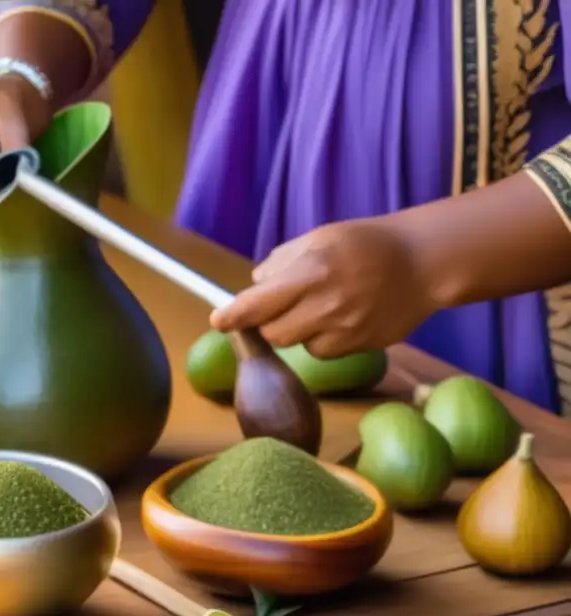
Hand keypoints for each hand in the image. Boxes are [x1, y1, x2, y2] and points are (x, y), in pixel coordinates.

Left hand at [209, 219, 438, 357]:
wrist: (425, 262)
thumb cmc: (366, 244)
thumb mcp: (320, 238)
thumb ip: (282, 262)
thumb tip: (254, 285)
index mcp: (312, 272)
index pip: (259, 304)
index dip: (234, 316)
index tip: (217, 321)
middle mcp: (326, 305)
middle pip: (273, 333)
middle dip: (268, 323)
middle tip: (280, 304)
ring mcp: (345, 330)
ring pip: (297, 344)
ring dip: (297, 330)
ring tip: (322, 304)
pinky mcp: (359, 347)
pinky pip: (323, 351)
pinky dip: (322, 338)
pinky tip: (342, 316)